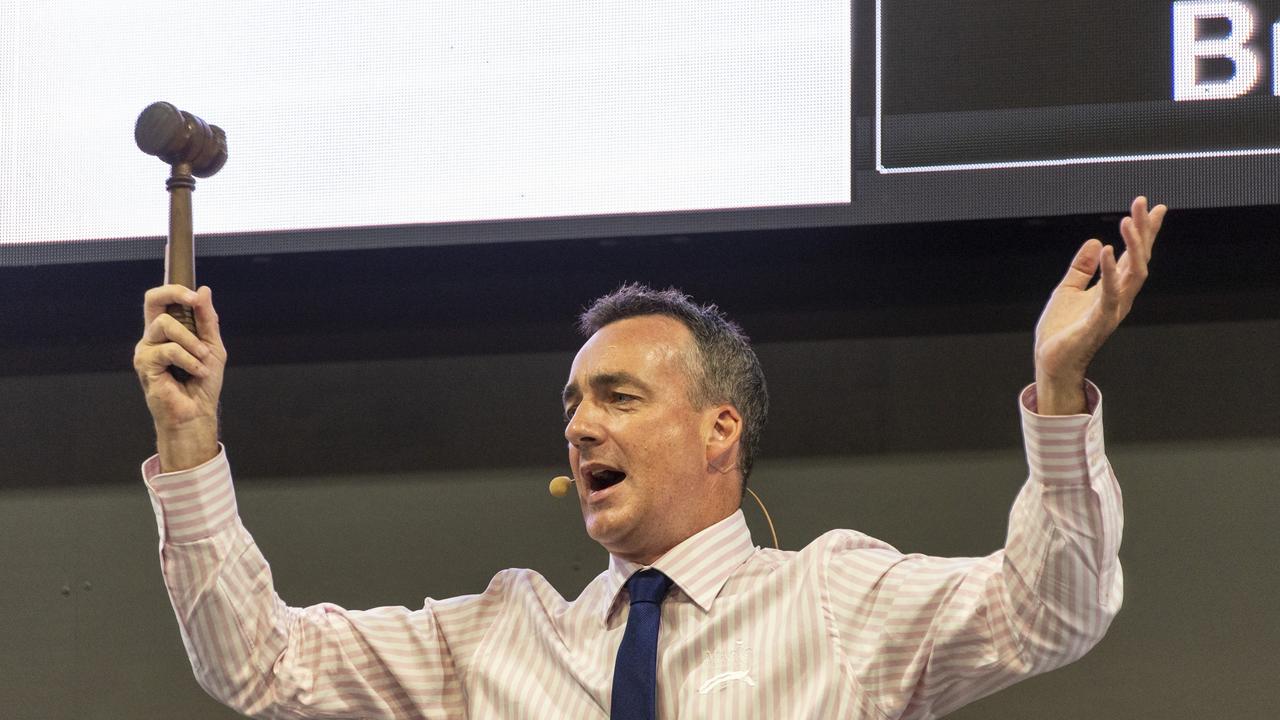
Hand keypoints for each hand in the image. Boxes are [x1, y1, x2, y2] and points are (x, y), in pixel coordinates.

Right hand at [133, 285, 226, 470]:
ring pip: (165, 325)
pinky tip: (198, 372)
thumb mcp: (212, 346)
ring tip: (203, 360)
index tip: (195, 295)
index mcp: (168, 331)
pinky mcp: (144, 365)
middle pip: (152, 300)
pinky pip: (168, 350)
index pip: (161, 300)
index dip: (175, 290)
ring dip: (191, 341)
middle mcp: (152, 337)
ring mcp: (146, 350)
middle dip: (175, 295)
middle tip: (194, 302)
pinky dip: (189, 360)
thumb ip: (207, 320)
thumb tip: (204, 290)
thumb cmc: (203, 382)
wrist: (197, 413)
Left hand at [1034, 196, 1166, 413]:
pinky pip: (1109, 293)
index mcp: (1113, 289)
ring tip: (1128, 221)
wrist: (1051, 363)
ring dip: (1133, 246)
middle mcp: (1120, 297)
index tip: (1155, 206)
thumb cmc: (1061, 331)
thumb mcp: (1068, 290)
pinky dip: (1110, 272)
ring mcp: (1112, 309)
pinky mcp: (1099, 321)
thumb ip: (1081, 268)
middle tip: (1143, 202)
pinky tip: (1107, 251)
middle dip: (1143, 230)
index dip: (1145, 231)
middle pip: (1140, 259)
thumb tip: (1095, 241)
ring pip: (1134, 273)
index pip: (1135, 255)